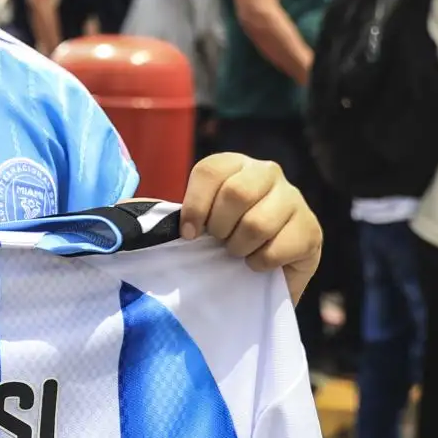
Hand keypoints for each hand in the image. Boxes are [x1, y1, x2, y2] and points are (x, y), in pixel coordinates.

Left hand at [179, 153, 322, 303]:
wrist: (260, 274)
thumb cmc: (220, 241)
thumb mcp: (194, 221)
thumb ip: (166, 212)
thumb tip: (125, 209)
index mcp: (234, 163)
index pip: (209, 171)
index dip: (195, 206)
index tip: (188, 234)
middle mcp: (267, 172)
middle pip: (236, 193)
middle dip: (220, 228)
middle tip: (219, 243)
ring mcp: (294, 199)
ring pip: (257, 223)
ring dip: (239, 247)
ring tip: (238, 252)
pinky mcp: (312, 230)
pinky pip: (278, 248)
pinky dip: (260, 263)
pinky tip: (259, 262)